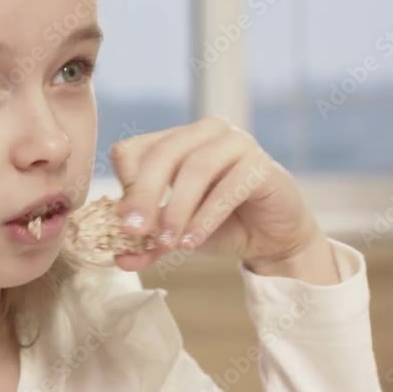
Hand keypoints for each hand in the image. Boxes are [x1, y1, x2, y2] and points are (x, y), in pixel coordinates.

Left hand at [108, 115, 333, 278]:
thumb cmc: (220, 225)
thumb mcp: (175, 234)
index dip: (125, 184)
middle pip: (162, 154)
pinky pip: (228, 187)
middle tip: (133, 231)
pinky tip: (191, 242)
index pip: (134, 150)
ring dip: (175, 209)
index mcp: (176, 139)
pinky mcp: (262, 164)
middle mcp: (204, 132)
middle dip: (144, 195)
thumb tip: (120, 258)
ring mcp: (236, 142)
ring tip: (166, 242)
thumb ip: (147, 243)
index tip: (122, 221)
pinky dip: (205, 217)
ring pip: (195, 168)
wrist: (272, 238)